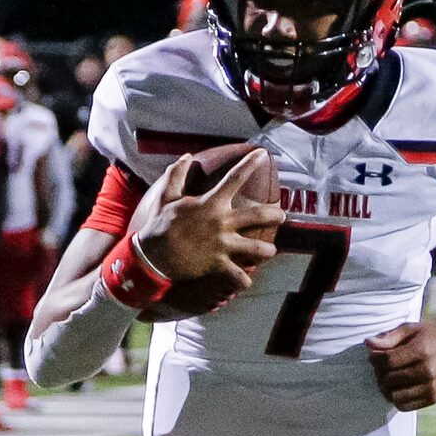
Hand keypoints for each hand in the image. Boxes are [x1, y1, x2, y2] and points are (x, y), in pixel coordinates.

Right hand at [121, 149, 280, 305]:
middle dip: (274, 214)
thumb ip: (177, 174)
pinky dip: (243, 280)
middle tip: (282, 215)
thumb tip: (187, 156)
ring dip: (267, 250)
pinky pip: (237, 276)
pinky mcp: (218, 264)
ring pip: (255, 248)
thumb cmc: (160, 224)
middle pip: (257, 215)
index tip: (264, 153)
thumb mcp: (166, 196)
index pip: (235, 178)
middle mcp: (221, 222)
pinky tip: (247, 282)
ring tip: (271, 251)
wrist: (152, 255)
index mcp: (211, 203)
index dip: (250, 163)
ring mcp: (222, 244)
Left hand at [367, 320, 435, 410]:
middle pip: (388, 378)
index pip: (387, 360)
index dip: (374, 359)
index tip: (373, 356)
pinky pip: (404, 406)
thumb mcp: (411, 329)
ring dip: (384, 387)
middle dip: (378, 372)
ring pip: (393, 395)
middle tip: (380, 366)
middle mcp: (428, 370)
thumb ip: (389, 337)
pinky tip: (397, 387)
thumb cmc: (431, 337)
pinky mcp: (433, 398)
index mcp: (422, 350)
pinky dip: (395, 398)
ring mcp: (431, 387)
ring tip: (387, 377)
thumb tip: (368, 343)